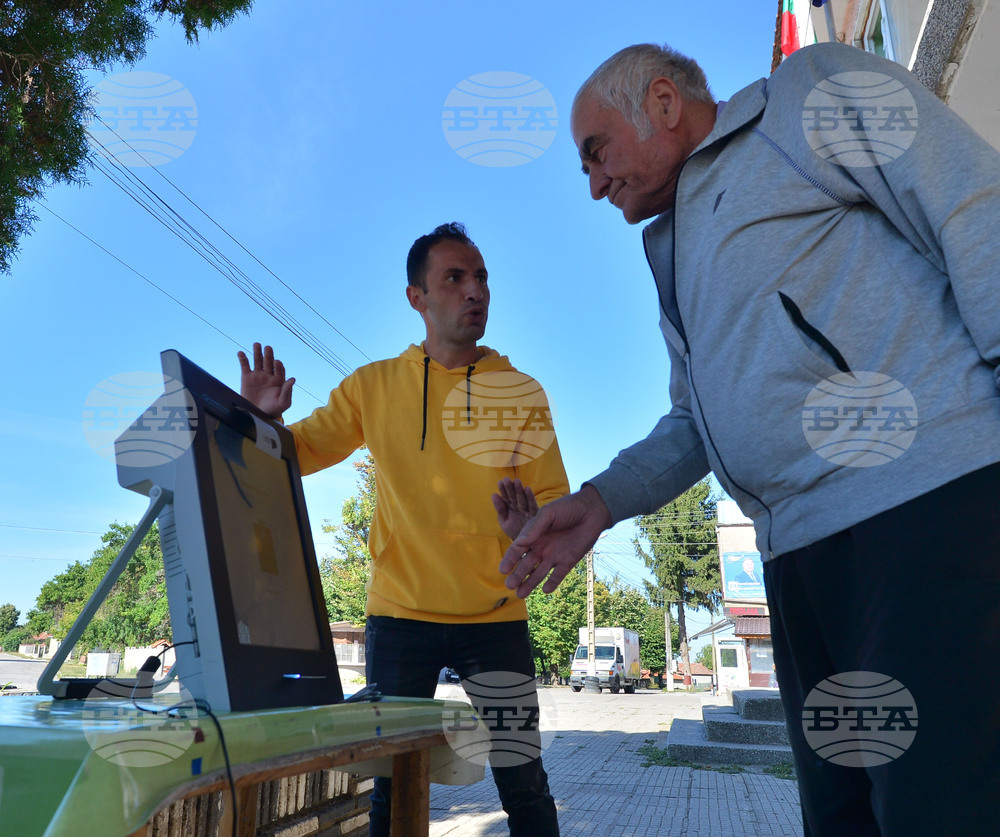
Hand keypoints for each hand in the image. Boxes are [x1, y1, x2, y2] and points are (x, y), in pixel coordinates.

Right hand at [238, 343, 294, 418]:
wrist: (258, 415)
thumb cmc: (274, 409)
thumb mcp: (283, 402)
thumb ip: (287, 391)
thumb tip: (293, 379)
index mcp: (279, 380)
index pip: (280, 369)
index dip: (278, 366)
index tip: (277, 362)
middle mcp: (269, 375)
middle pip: (269, 362)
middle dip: (269, 355)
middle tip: (268, 348)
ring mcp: (258, 375)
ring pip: (258, 361)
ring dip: (257, 352)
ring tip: (257, 344)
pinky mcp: (247, 377)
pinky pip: (245, 366)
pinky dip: (243, 359)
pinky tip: (241, 353)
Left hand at [492, 478, 538, 540]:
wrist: (526, 545)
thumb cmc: (514, 531)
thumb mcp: (504, 521)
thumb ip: (500, 509)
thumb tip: (494, 495)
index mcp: (510, 506)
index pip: (506, 496)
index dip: (503, 489)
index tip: (500, 482)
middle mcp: (519, 506)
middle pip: (514, 495)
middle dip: (510, 487)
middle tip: (506, 479)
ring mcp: (527, 509)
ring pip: (522, 498)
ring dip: (519, 490)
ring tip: (516, 481)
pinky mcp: (535, 514)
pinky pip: (532, 505)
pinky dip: (530, 497)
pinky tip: (527, 489)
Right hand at [498, 484, 612, 597]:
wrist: (592, 510)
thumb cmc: (567, 507)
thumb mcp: (548, 513)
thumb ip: (534, 528)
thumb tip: (520, 543)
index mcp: (533, 535)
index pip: (517, 550)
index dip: (509, 560)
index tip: (502, 570)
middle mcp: (542, 548)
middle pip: (526, 565)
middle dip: (517, 576)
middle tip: (509, 586)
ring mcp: (554, 556)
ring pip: (539, 573)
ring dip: (530, 583)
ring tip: (520, 594)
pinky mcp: (568, 561)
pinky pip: (558, 575)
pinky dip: (552, 582)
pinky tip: (545, 590)